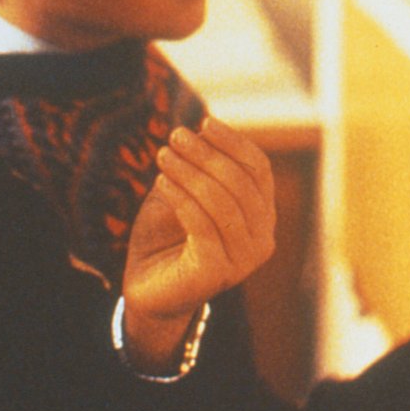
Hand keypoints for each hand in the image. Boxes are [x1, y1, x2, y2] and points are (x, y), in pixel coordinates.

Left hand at [121, 118, 275, 371]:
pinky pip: (202, 225)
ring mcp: (243, 260)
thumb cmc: (166, 236)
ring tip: (163, 155)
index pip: (259, 169)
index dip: (234, 142)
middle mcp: (262, 239)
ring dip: (190, 172)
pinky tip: (160, 182)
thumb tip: (203, 128)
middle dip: (207, 154)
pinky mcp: (217, 273)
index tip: (203, 123)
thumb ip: (198, 167)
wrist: (147, 287)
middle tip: (175, 136)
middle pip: (241, 183)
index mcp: (262, 216)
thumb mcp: (183, 192)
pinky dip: (181, 198)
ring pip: (222, 202)